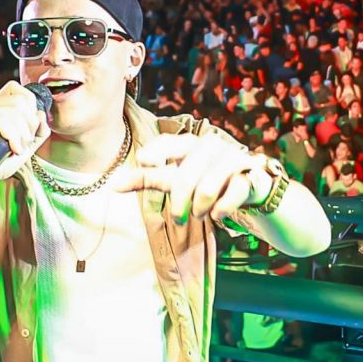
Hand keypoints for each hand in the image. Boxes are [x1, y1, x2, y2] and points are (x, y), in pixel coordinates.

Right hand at [0, 81, 49, 202]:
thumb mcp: (25, 146)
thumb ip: (38, 131)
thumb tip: (41, 114)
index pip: (21, 92)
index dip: (31, 111)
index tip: (27, 133)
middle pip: (21, 101)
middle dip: (29, 126)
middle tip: (22, 144)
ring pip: (14, 111)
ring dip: (22, 134)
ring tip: (16, 148)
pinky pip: (3, 121)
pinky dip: (14, 137)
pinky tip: (12, 149)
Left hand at [112, 133, 267, 222]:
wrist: (249, 185)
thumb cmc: (205, 180)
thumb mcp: (177, 177)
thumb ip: (148, 178)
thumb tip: (113, 185)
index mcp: (190, 143)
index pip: (168, 142)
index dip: (155, 152)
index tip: (142, 161)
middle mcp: (210, 146)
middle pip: (184, 177)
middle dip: (178, 204)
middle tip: (177, 219)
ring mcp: (231, 159)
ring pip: (207, 188)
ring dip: (200, 208)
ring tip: (200, 214)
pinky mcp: (249, 176)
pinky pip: (233, 194)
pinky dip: (222, 210)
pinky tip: (218, 215)